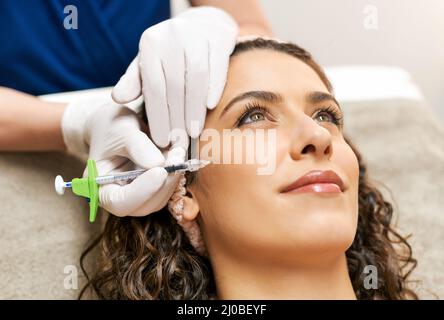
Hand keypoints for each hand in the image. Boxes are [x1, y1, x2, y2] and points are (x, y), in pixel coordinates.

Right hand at [62, 101, 185, 215]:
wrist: (116, 125)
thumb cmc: (112, 126)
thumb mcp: (121, 130)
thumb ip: (138, 146)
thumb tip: (159, 164)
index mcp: (100, 187)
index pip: (119, 202)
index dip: (142, 191)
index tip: (160, 171)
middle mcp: (119, 197)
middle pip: (144, 205)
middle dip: (164, 184)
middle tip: (177, 157)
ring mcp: (137, 196)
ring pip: (160, 199)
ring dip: (173, 178)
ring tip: (178, 151)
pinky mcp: (152, 190)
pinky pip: (168, 189)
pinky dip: (176, 173)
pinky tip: (178, 154)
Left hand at [112, 6, 238, 148]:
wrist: (202, 24)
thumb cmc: (170, 52)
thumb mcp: (148, 62)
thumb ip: (133, 81)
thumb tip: (117, 98)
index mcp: (151, 44)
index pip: (153, 86)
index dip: (157, 116)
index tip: (162, 141)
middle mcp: (172, 36)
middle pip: (174, 85)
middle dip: (176, 118)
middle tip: (178, 142)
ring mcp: (196, 35)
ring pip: (196, 77)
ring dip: (195, 108)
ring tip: (194, 132)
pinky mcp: (218, 37)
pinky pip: (217, 66)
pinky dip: (214, 88)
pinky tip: (211, 107)